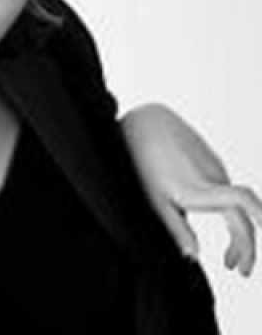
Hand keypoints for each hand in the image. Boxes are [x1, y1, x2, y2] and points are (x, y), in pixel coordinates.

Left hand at [120, 103, 261, 275]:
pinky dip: (226, 208)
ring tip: (228, 258)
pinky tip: (216, 220)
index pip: (240, 200)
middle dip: (245, 246)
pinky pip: (223, 187)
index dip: (257, 218)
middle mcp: (213, 175)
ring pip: (232, 202)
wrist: (145, 121)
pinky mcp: (211, 157)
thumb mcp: (154, 198)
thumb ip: (176, 227)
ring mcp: (214, 164)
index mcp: (198, 187)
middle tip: (237, 270)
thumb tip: (194, 256)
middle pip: (242, 213)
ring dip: (235, 230)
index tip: (257, 243)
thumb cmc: (142, 162)